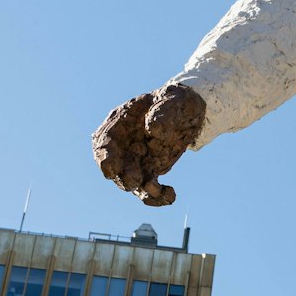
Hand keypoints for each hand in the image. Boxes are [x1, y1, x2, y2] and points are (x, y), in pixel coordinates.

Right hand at [91, 83, 206, 206]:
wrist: (191, 111)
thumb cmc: (177, 100)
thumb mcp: (174, 98)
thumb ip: (163, 110)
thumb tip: (152, 130)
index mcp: (122, 121)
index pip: (104, 140)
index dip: (104, 156)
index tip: (109, 169)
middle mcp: (124, 142)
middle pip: (114, 165)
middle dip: (121, 177)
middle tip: (135, 182)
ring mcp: (136, 158)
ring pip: (130, 181)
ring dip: (142, 190)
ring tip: (160, 191)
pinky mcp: (151, 169)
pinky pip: (149, 188)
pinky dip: (157, 196)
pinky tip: (171, 195)